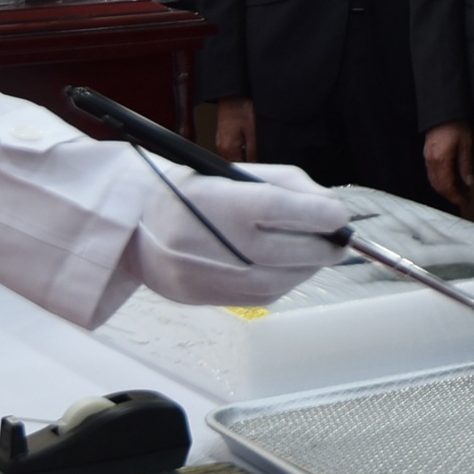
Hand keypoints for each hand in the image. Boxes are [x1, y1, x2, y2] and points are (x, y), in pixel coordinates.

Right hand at [128, 164, 350, 306]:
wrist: (134, 228)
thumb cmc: (191, 194)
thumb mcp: (236, 174)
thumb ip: (288, 186)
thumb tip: (331, 208)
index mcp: (224, 203)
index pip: (287, 210)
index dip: (322, 215)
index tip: (339, 216)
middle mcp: (220, 244)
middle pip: (295, 252)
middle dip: (326, 246)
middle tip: (339, 240)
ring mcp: (216, 277)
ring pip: (286, 279)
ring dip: (309, 267)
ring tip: (314, 251)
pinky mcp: (214, 299)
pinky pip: (267, 296)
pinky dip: (287, 281)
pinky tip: (288, 266)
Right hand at [209, 99, 254, 163]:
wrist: (233, 93)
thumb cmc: (242, 108)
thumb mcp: (253, 132)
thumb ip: (253, 151)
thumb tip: (255, 163)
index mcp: (228, 149)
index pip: (240, 168)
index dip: (252, 166)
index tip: (260, 162)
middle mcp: (221, 147)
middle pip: (237, 162)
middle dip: (249, 159)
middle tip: (258, 149)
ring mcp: (220, 140)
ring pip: (235, 153)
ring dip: (245, 151)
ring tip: (252, 139)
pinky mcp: (223, 134)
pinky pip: (233, 145)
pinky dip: (241, 144)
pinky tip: (247, 135)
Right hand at [423, 122, 473, 208]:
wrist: (444, 109)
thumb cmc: (457, 124)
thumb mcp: (467, 144)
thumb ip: (466, 165)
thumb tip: (468, 183)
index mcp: (441, 160)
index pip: (447, 186)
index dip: (456, 197)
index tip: (465, 202)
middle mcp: (431, 161)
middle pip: (438, 186)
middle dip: (450, 195)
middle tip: (463, 199)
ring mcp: (427, 157)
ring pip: (434, 180)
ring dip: (446, 188)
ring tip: (460, 191)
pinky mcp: (428, 153)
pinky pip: (433, 172)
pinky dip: (442, 180)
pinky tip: (452, 179)